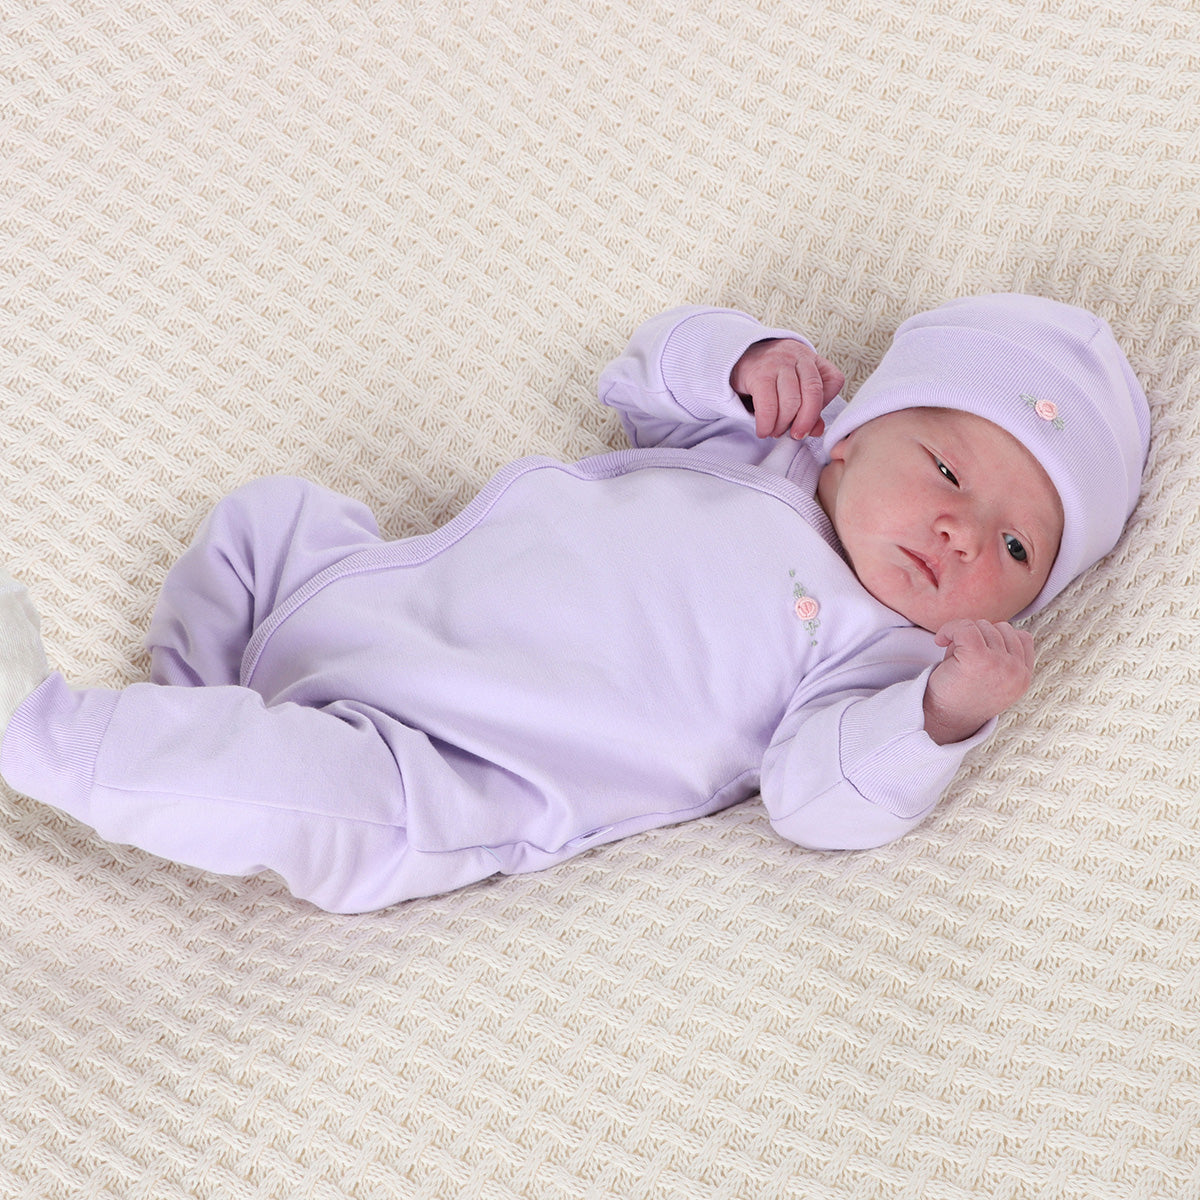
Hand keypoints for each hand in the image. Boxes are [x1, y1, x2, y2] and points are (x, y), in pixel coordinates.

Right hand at [730, 338, 844, 439]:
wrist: (739, 356)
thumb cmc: (772, 376)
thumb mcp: (795, 387)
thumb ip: (809, 409)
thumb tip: (817, 431)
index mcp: (814, 360)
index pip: (833, 381)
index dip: (825, 406)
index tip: (810, 422)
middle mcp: (799, 357)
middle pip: (813, 393)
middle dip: (806, 421)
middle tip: (797, 435)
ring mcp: (779, 363)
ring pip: (791, 401)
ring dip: (783, 424)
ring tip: (776, 431)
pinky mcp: (759, 374)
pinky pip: (768, 405)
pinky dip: (767, 423)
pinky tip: (763, 430)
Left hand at [922, 619, 1035, 744]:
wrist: (942, 720)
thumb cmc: (960, 696)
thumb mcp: (990, 676)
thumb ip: (998, 653)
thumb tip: (987, 624)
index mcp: (1024, 677)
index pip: (1022, 638)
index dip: (996, 638)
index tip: (976, 650)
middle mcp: (1017, 671)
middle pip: (1001, 628)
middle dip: (979, 636)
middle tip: (961, 657)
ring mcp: (1000, 664)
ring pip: (983, 626)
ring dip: (963, 636)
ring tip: (954, 658)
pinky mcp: (979, 658)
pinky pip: (966, 627)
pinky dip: (950, 628)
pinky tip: (940, 641)